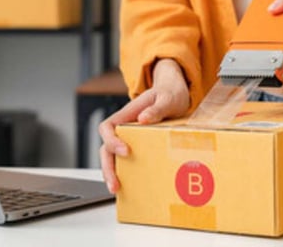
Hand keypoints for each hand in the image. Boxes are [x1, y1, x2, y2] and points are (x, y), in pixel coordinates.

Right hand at [98, 58, 189, 192]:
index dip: (111, 140)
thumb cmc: (169, 94)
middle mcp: (125, 127)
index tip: (125, 151)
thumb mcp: (167, 98)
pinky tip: (129, 186)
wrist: (176, 93)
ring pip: (113, 156)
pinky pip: (127, 160)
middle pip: (106, 147)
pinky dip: (125, 172)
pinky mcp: (139, 145)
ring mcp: (130, 137)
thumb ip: (157, 108)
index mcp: (128, 114)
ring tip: (116, 189)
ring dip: (112, 172)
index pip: (107, 127)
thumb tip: (143, 119)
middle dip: (107, 166)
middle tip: (114, 183)